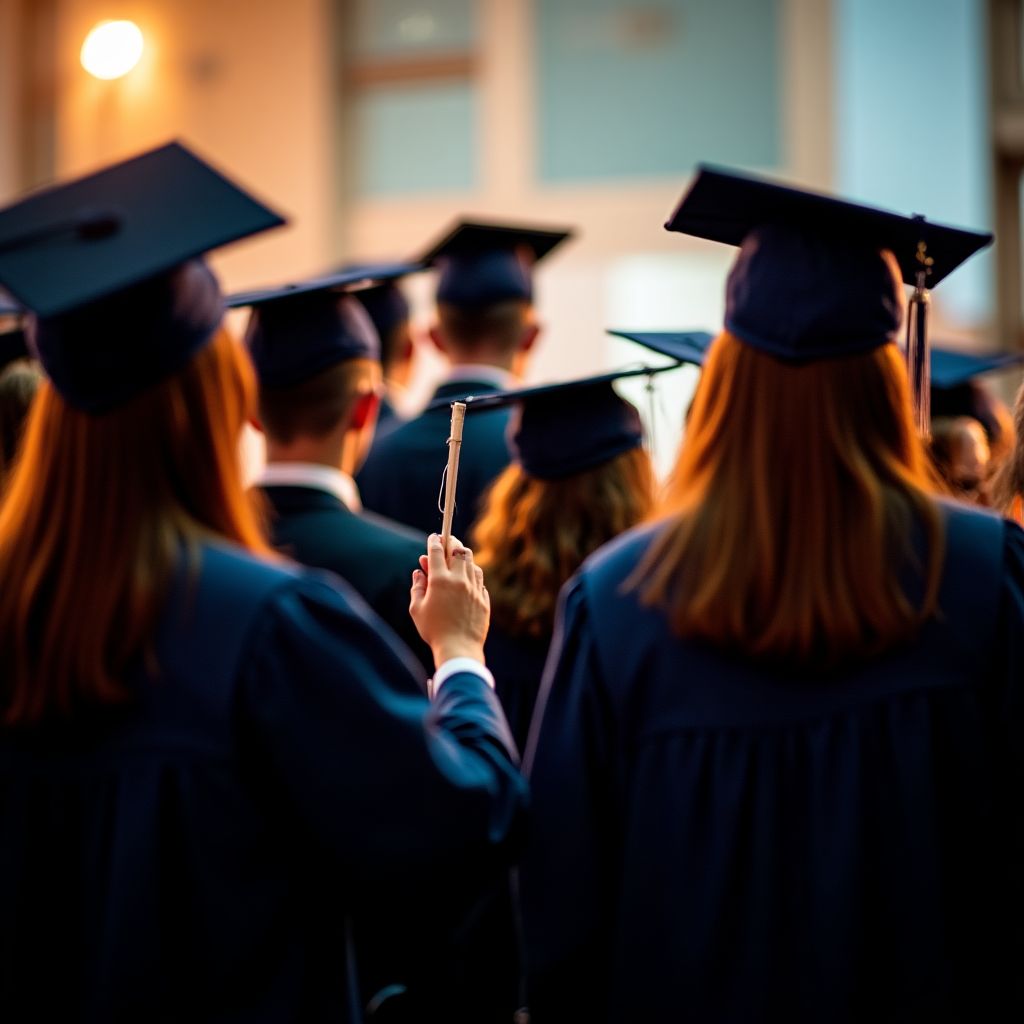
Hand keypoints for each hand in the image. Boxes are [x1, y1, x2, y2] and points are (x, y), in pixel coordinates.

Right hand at [410, 534, 489, 667]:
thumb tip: (419, 572)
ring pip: (471, 563)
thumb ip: (417, 587)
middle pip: (458, 550)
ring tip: (457, 557)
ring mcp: (474, 589)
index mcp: (439, 580)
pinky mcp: (484, 599)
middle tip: (447, 540)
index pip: (436, 551)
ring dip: (463, 557)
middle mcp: (459, 580)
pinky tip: (467, 577)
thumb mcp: (417, 609)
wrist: (459, 648)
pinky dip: (472, 573)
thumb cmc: (433, 631)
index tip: (433, 537)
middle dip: (451, 542)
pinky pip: (479, 579)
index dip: (434, 541)